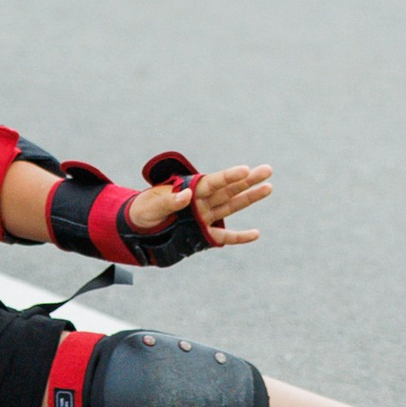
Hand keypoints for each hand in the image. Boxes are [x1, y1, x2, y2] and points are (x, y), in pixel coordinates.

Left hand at [125, 162, 270, 246]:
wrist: (137, 228)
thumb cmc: (143, 211)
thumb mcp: (151, 206)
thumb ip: (168, 201)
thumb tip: (186, 195)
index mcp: (190, 190)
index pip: (213, 182)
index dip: (229, 176)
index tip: (245, 169)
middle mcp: (202, 201)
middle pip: (229, 190)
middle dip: (248, 180)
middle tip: (267, 170)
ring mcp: (205, 217)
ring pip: (231, 206)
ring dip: (249, 198)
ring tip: (268, 187)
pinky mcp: (203, 235)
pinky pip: (224, 236)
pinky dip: (239, 237)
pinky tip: (256, 234)